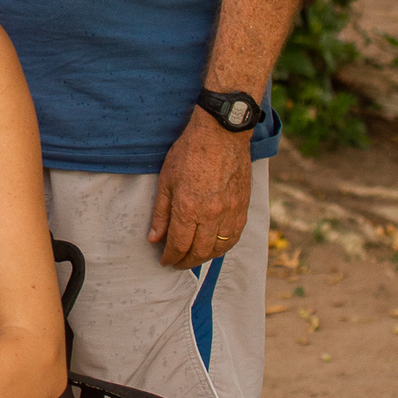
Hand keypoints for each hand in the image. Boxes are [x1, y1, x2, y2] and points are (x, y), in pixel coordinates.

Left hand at [148, 108, 252, 268]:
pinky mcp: (243, 207)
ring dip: (205, 257)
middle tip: (177, 262)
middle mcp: (212, 215)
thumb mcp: (166, 181)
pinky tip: (215, 245)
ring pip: (219, 248)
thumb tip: (155, 238)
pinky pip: (234, 236)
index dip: (171, 257)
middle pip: (200, 251)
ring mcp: (230, 212)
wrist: (221, 134)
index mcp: (189, 209)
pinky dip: (224, 246)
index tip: (165, 261)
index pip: (179, 245)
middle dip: (186, 261)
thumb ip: (161, 213)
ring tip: (194, 256)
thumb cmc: (189, 153)